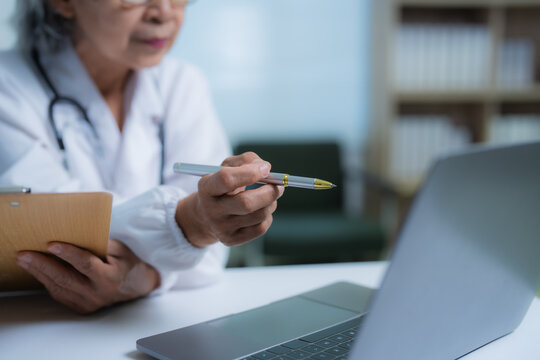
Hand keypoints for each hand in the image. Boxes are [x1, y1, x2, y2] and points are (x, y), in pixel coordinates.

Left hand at [16, 239, 159, 313]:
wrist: (135, 286)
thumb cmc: (125, 262)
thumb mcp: (119, 249)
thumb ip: (101, 243)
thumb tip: (76, 235)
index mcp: (111, 277)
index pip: (86, 264)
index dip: (68, 254)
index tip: (50, 244)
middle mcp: (99, 294)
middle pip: (66, 278)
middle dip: (42, 265)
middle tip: (24, 254)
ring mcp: (89, 304)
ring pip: (59, 287)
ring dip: (39, 273)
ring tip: (25, 260)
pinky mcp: (81, 308)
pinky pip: (59, 294)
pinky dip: (46, 281)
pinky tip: (37, 270)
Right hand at [176, 152, 284, 247]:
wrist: (208, 214)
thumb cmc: (223, 186)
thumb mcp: (228, 166)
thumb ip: (247, 160)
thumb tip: (265, 168)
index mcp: (206, 187)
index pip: (226, 179)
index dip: (250, 173)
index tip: (266, 169)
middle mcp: (211, 210)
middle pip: (246, 203)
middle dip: (269, 192)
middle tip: (279, 185)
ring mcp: (220, 228)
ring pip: (258, 215)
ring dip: (271, 203)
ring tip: (269, 196)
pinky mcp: (231, 240)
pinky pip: (260, 228)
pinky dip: (267, 216)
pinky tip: (262, 210)